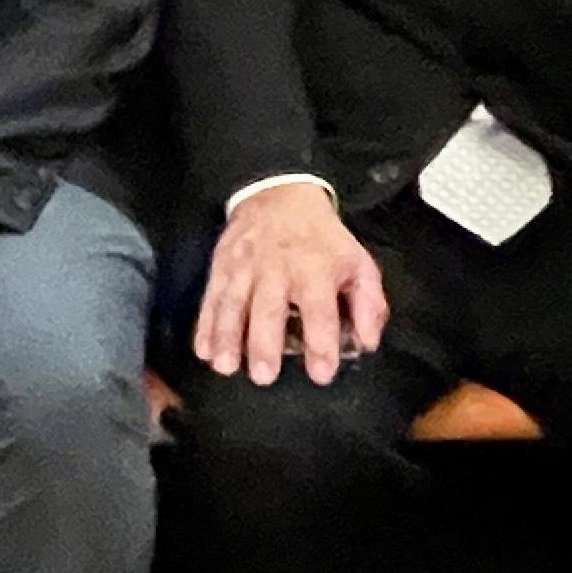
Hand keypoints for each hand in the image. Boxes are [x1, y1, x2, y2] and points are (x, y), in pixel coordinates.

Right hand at [194, 179, 388, 385]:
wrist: (279, 195)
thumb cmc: (323, 241)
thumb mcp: (358, 264)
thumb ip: (368, 305)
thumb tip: (367, 343)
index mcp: (315, 270)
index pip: (319, 310)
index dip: (321, 343)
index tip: (321, 373)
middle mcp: (277, 269)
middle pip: (268, 308)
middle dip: (264, 343)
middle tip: (263, 376)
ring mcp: (244, 267)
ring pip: (233, 303)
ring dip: (227, 336)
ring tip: (225, 366)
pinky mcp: (222, 265)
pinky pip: (211, 297)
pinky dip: (205, 323)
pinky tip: (203, 349)